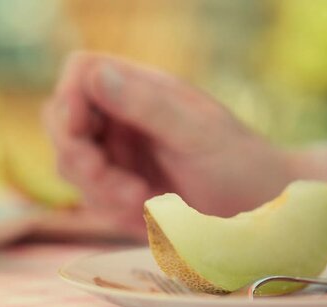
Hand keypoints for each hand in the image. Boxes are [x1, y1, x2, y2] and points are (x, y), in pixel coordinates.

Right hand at [43, 53, 295, 237]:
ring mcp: (121, 155)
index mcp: (142, 90)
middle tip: (117, 185)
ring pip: (73, 166)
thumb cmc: (241, 162)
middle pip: (64, 122)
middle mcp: (125, 118)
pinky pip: (94, 199)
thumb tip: (97, 75)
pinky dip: (112, 210)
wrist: (263, 208)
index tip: (82, 132)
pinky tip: (148, 212)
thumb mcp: (198, 134)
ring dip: (99, 190)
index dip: (69, 99)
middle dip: (78, 157)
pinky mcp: (123, 191)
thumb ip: (148, 106)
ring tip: (144, 201)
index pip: (82, 74)